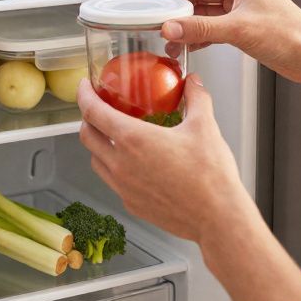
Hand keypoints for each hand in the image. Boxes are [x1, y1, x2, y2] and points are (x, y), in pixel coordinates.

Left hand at [76, 74, 253, 243]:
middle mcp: (121, 164)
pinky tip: (133, 163)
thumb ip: (196, 98)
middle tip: (98, 108)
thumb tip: (193, 83)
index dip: (84, 95)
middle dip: (87, 118)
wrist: (216, 217)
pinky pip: (112, 181)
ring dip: (98, 145)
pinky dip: (113, 167)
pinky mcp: (131, 204)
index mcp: (133, 139)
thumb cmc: (210, 175)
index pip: (93, 112)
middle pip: (86, 136)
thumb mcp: (205, 126)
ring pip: (96, 160)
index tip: (85, 86)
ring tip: (113, 136)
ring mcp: (123, 187)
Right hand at [145, 0, 300, 83]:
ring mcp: (240, 8)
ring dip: (185, 25)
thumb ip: (201, 28)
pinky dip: (198, 36)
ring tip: (167, 38)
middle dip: (174, 8)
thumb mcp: (238, 29)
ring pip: (202, 12)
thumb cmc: (290, 34)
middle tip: (153, 19)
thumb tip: (171, 27)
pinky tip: (186, 46)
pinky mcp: (242, 26)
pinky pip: (211, 27)